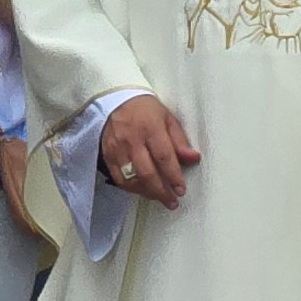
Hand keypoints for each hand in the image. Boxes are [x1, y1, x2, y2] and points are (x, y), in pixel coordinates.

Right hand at [101, 96, 199, 210]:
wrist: (114, 99)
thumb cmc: (145, 109)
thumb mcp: (167, 118)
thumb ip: (179, 140)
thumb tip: (193, 158)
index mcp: (151, 128)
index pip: (164, 157)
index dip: (174, 176)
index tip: (181, 189)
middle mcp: (133, 140)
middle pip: (147, 172)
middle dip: (161, 191)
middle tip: (172, 201)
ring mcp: (118, 149)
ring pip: (132, 179)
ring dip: (147, 192)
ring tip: (159, 198)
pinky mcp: (107, 155)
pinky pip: (119, 178)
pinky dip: (131, 188)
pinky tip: (142, 191)